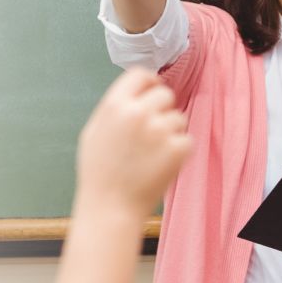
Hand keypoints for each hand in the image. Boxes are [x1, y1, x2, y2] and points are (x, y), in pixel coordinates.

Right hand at [76, 69, 190, 218]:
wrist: (110, 208)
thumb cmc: (99, 173)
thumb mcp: (94, 132)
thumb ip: (115, 108)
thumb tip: (137, 91)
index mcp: (114, 105)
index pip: (141, 74)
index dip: (149, 83)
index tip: (152, 93)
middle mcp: (137, 113)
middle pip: (165, 94)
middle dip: (162, 110)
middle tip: (153, 132)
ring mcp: (160, 130)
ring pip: (178, 118)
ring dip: (171, 132)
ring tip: (153, 154)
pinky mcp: (177, 148)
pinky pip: (187, 139)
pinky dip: (179, 151)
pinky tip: (162, 165)